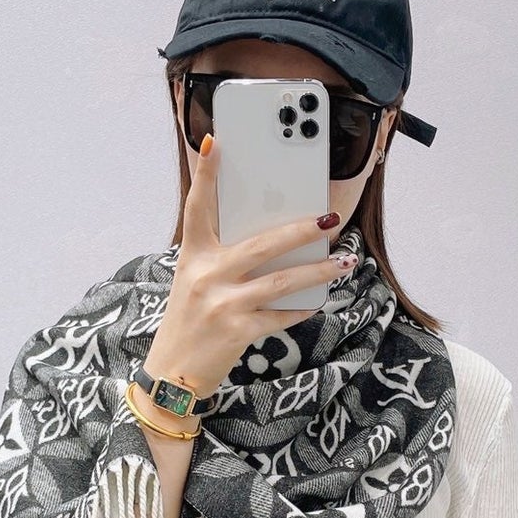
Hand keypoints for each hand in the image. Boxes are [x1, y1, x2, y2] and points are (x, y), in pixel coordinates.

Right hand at [142, 133, 352, 394]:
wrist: (171, 374)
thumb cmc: (188, 322)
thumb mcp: (194, 281)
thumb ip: (222, 257)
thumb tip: (273, 238)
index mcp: (193, 256)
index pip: (197, 207)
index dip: (205, 174)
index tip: (215, 142)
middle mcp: (207, 276)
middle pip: (262, 243)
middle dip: (300, 230)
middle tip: (329, 220)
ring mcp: (223, 304)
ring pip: (282, 280)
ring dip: (318, 270)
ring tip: (345, 262)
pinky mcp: (239, 332)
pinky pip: (281, 315)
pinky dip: (302, 308)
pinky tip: (318, 300)